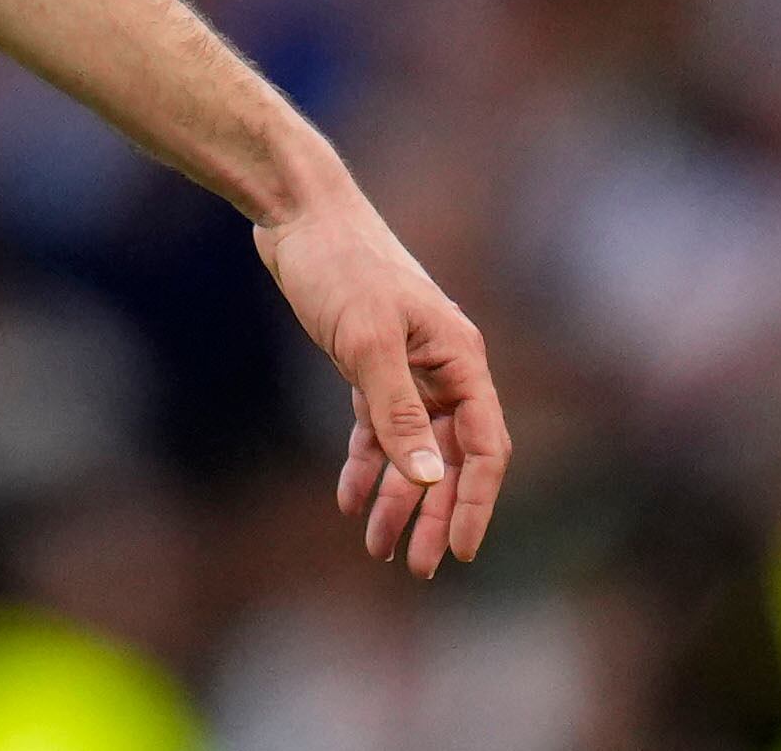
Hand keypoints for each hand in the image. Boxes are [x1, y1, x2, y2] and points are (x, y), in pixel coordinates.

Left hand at [254, 188, 509, 577]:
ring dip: (395, 495)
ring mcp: (406, 365)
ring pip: (411, 447)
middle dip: (432, 512)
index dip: (475, 502)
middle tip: (414, 566)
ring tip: (376, 546)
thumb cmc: (339, 266)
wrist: (296, 214)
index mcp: (459, 358)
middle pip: (448, 456)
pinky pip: (377, 426)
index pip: (484, 446)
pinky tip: (348, 498)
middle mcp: (442, 365)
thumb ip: (397, 412)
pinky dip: (365, 462)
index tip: (459, 551)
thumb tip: (427, 480)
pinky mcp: (369, 361)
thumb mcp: (366, 342)